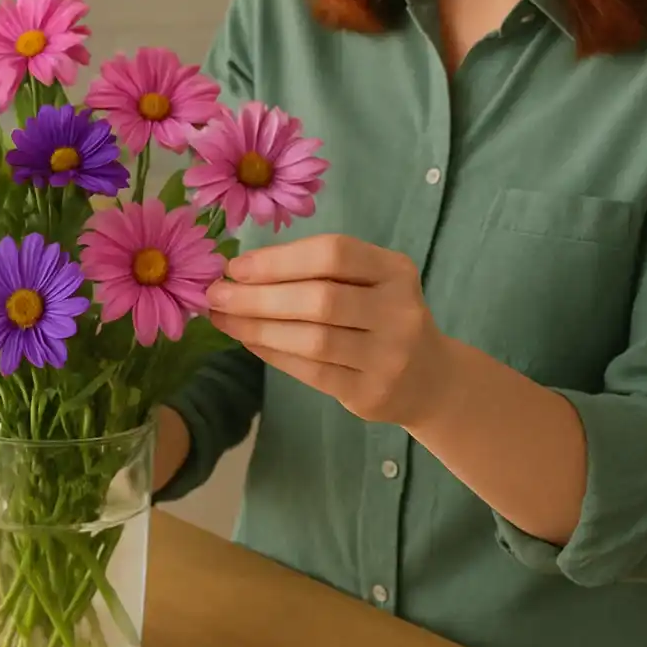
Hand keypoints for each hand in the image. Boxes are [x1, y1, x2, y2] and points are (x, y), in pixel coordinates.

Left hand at [205, 234, 456, 426]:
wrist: (430, 379)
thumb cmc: (381, 317)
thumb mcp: (368, 282)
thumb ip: (318, 272)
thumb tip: (240, 272)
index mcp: (395, 270)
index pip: (334, 253)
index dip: (280, 259)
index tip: (236, 267)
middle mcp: (399, 310)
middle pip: (320, 299)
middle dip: (259, 297)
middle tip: (217, 295)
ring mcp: (389, 355)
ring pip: (312, 340)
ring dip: (258, 328)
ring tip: (223, 319)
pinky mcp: (372, 392)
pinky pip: (311, 372)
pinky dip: (273, 354)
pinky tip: (249, 342)